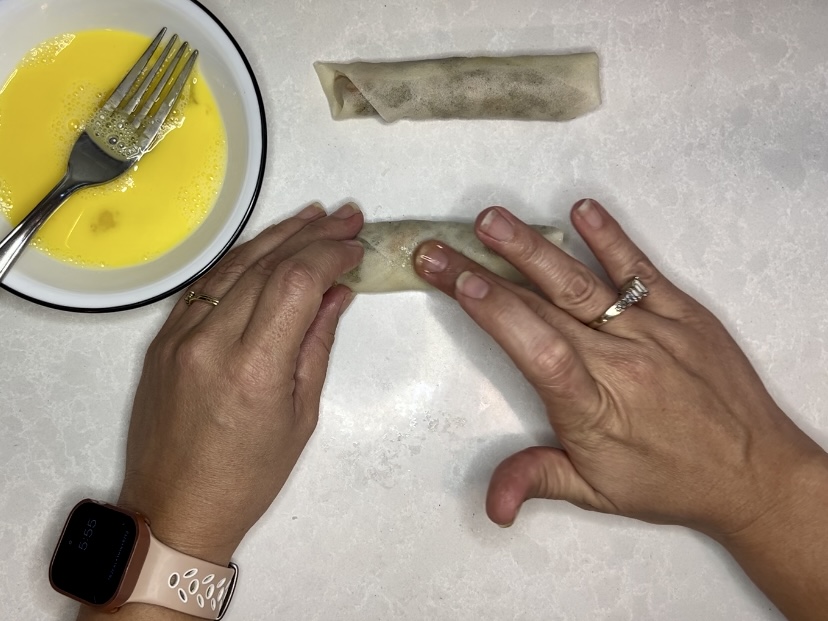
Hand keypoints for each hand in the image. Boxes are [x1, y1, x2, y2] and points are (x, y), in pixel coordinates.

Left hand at [118, 203, 363, 564]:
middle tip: (346, 216)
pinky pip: (207, 284)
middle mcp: (211, 341)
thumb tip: (337, 292)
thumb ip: (317, 343)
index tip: (356, 246)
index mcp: (254, 369)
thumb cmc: (249, 476)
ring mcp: (179, 336)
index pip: (296, 282)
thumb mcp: (301, 414)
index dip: (330, 254)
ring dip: (276, 235)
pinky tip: (266, 245)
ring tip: (312, 216)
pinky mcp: (162, 338)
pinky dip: (241, 259)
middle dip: (312, 234)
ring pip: (233, 264)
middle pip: (266, 264)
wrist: (174, 507)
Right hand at [414, 199, 825, 538]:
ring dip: (533, 248)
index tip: (459, 283)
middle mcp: (620, 362)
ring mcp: (654, 332)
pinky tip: (581, 210)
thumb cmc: (671, 481)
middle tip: (439, 248)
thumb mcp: (599, 493)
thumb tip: (492, 508)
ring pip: (583, 282)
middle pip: (542, 308)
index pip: (537, 350)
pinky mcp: (683, 313)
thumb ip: (538, 481)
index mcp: (594, 408)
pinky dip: (610, 239)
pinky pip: (641, 271)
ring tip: (492, 220)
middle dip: (482, 273)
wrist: (756, 473)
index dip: (496, 313)